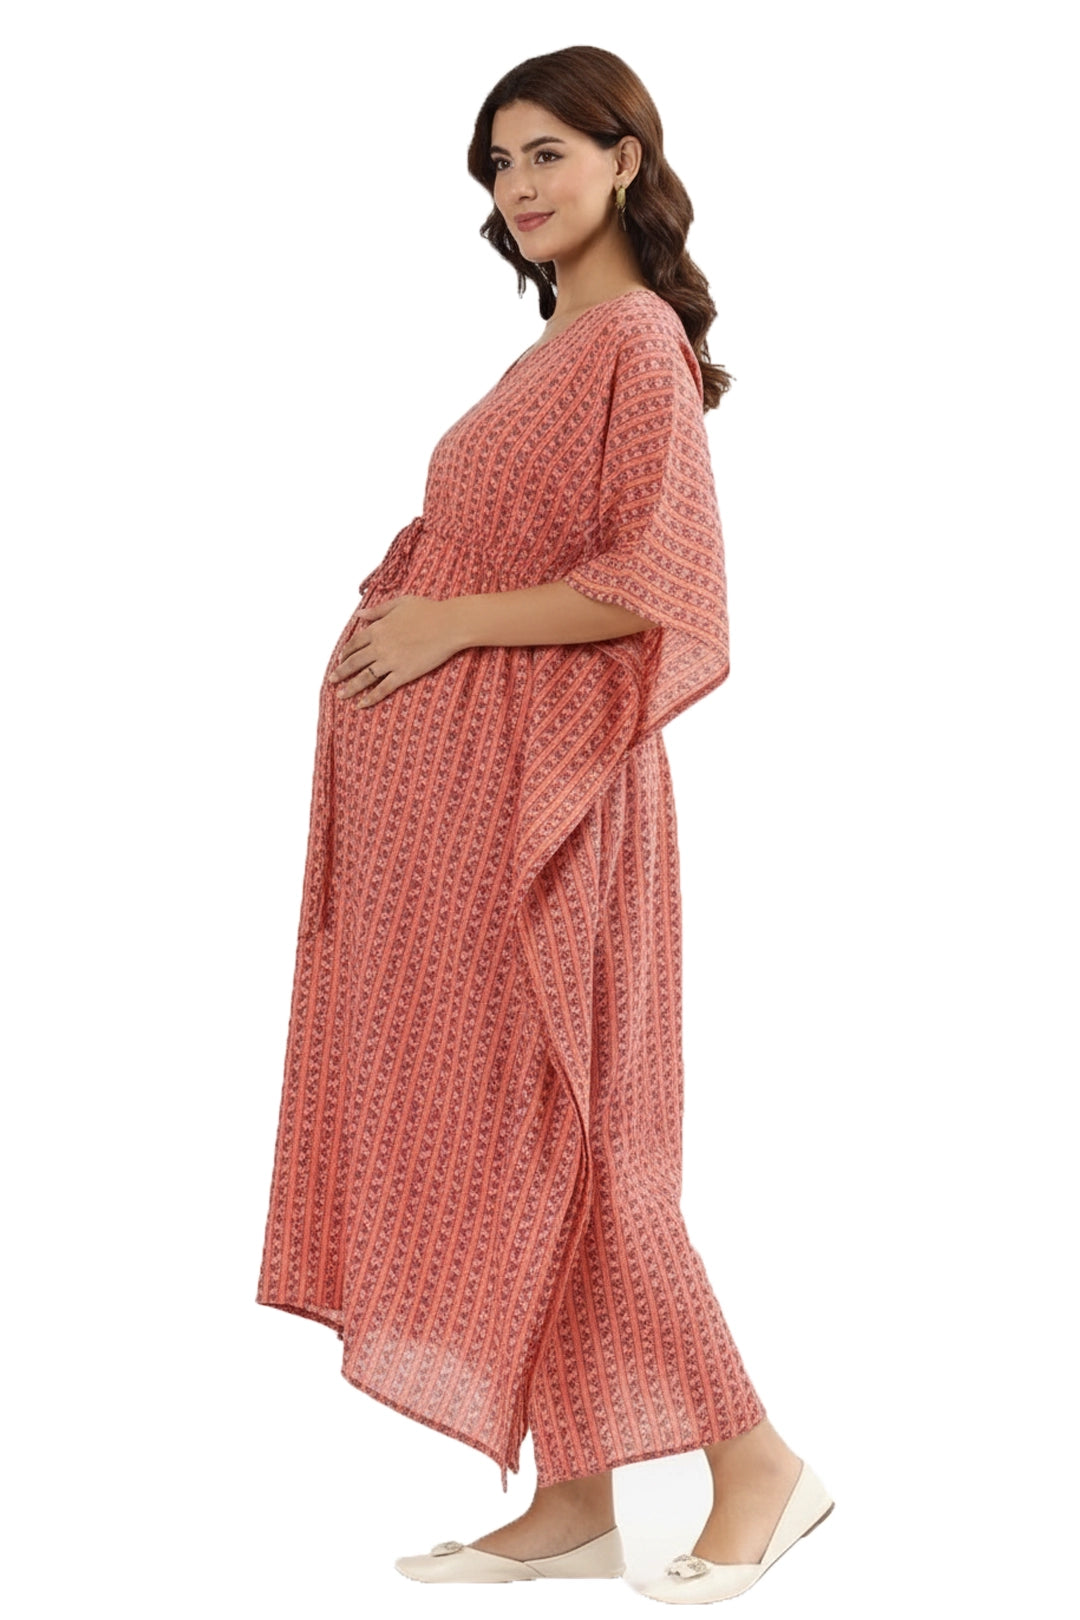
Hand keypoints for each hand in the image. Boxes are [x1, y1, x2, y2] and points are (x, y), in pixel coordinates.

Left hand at [328, 594, 463, 706]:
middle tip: (332, 680)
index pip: (355, 643)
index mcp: (378, 628)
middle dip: (341, 672)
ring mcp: (390, 661)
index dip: (346, 652)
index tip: (341, 659)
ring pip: (364, 678)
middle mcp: (379, 646)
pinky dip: (370, 698)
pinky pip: (382, 689)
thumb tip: (359, 615)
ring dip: (350, 688)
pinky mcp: (403, 674)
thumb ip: (378, 610)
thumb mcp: (400, 603)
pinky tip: (361, 704)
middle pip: (354, 662)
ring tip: (341, 695)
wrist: (448, 624)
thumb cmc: (428, 610)